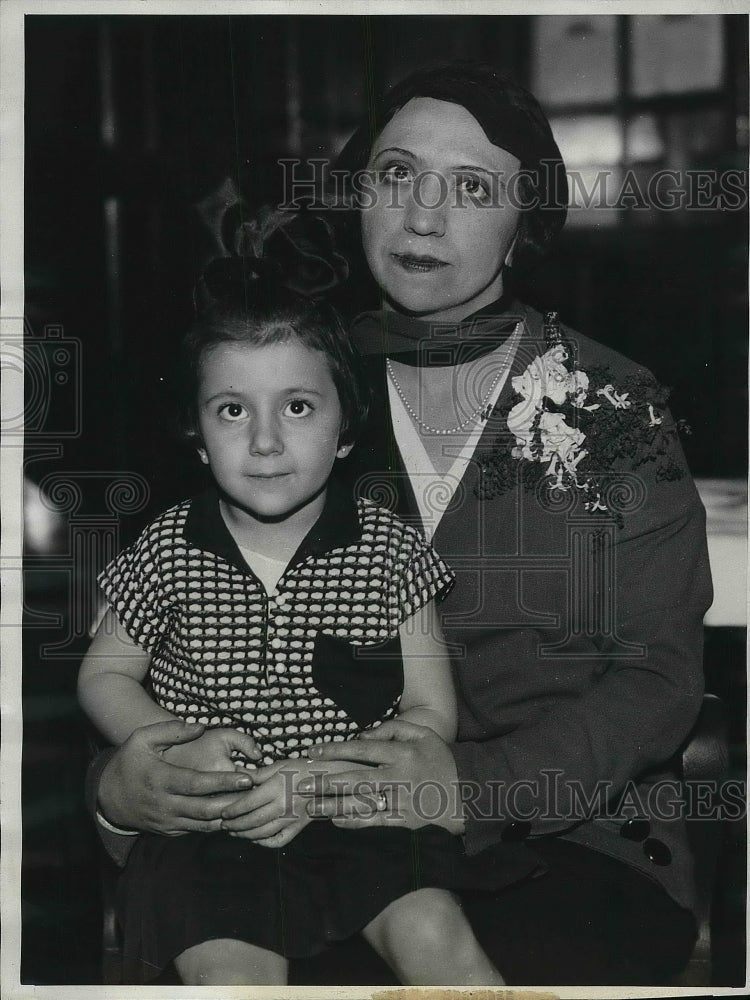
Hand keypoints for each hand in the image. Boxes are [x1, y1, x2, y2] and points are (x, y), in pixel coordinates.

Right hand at [97, 720, 256, 835]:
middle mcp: (165, 804)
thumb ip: (171, 730)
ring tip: (251, 807)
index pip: (198, 784)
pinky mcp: (169, 831)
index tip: (247, 778)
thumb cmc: (129, 761)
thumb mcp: (142, 738)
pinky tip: (233, 816)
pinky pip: (196, 831)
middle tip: (257, 794)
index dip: (223, 783)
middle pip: (205, 809)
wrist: (107, 796)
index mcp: (161, 779)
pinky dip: (215, 825)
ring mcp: (167, 821)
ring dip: (228, 817)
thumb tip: (200, 726)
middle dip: (234, 803)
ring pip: (204, 825)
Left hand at [219, 754, 370, 846]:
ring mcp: (291, 819)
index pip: (247, 804)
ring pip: (262, 833)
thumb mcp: (280, 765)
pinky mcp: (298, 827)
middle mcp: (282, 805)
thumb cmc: (304, 768)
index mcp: (276, 788)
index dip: (232, 810)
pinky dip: (264, 843)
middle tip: (223, 824)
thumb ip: (258, 774)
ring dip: (245, 834)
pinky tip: (255, 838)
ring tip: (234, 831)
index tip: (223, 812)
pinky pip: (278, 840)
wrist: (331, 779)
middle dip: (234, 824)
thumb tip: (238, 778)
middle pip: (251, 821)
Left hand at [298, 720, 464, 832]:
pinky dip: (353, 821)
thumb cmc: (440, 760)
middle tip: (301, 784)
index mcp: (401, 753)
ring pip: (361, 802)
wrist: (467, 793)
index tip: (312, 752)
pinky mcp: (403, 821)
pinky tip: (335, 820)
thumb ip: (393, 729)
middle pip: (355, 778)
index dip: (334, 750)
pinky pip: (374, 821)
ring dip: (333, 804)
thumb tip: (363, 736)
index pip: (361, 750)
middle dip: (325, 781)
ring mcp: (400, 800)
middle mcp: (398, 776)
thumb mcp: (422, 734)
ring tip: (310, 805)